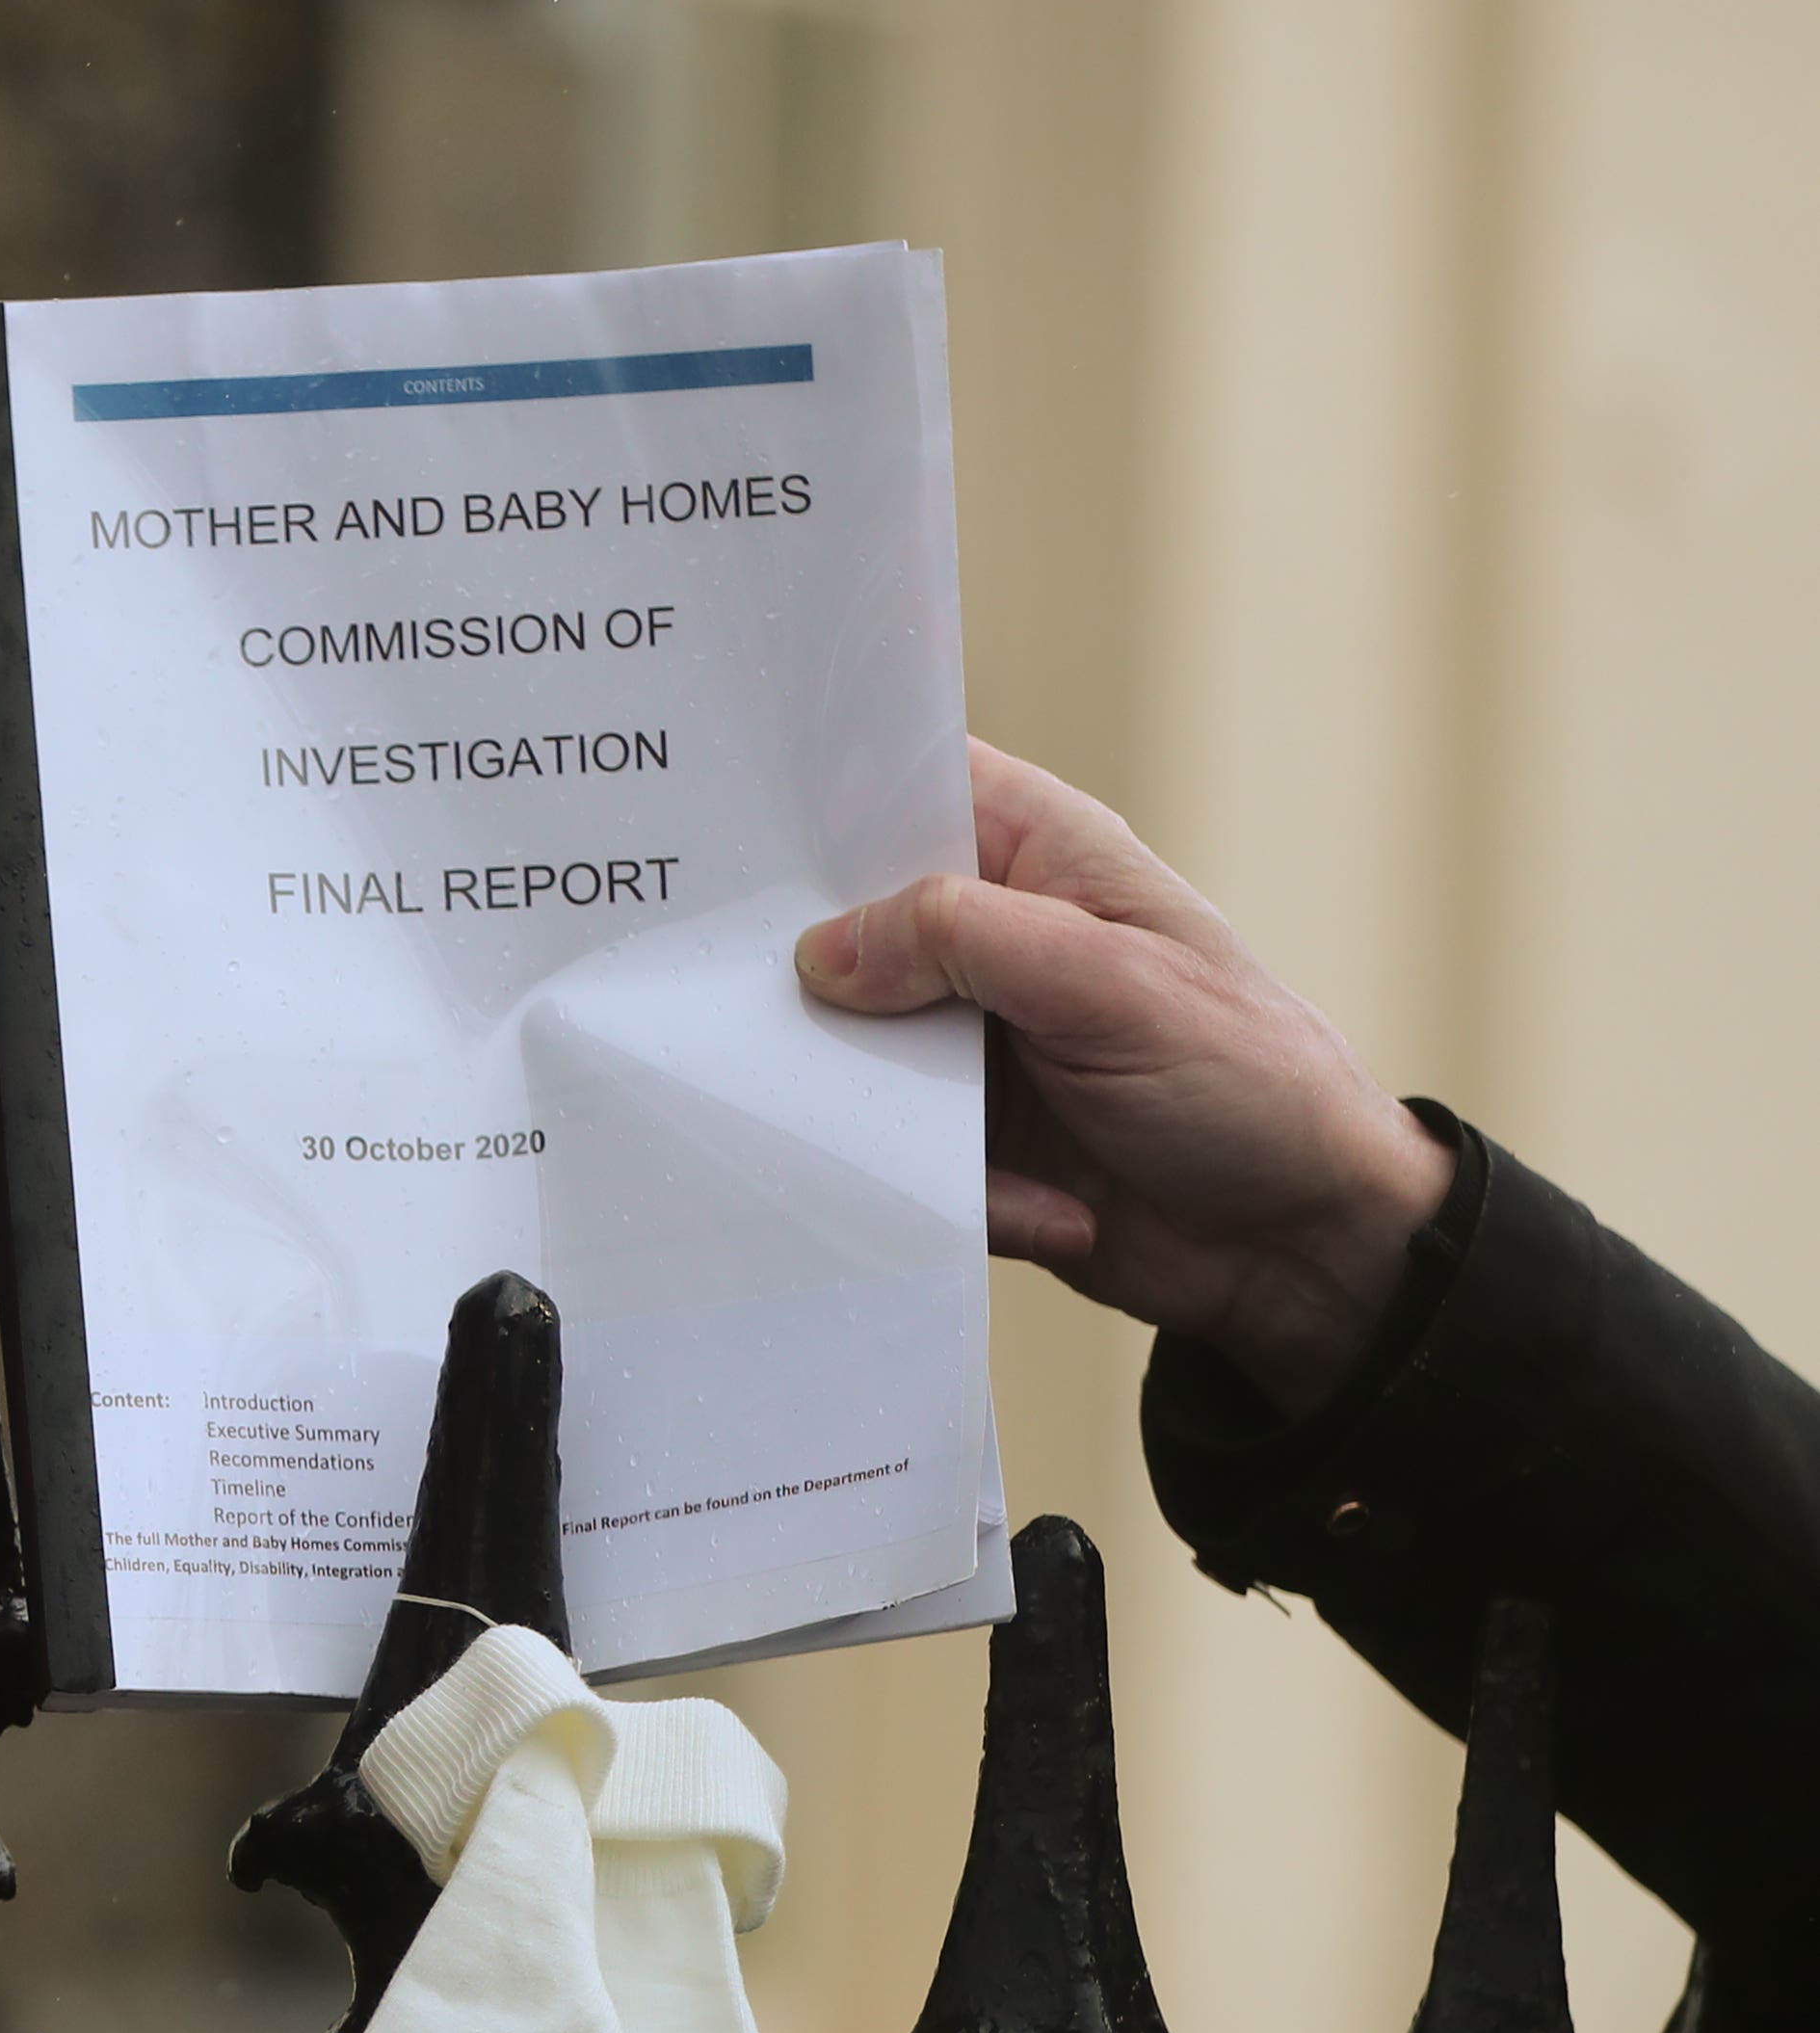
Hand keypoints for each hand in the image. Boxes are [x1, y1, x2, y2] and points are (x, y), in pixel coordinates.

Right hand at [797, 739, 1454, 1419]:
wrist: (1301, 1248)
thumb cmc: (1251, 1083)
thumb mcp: (1116, 986)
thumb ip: (967, 939)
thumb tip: (825, 948)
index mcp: (1037, 858)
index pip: (904, 784)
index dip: (820, 796)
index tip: (731, 834)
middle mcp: (989, 939)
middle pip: (841, 925)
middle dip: (803, 976)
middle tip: (773, 1013)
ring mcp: (965, 1040)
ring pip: (844, 1051)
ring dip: (874, 1111)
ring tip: (950, 1144)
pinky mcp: (955, 1135)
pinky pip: (887, 1156)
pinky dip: (954, 1193)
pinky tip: (1052, 1211)